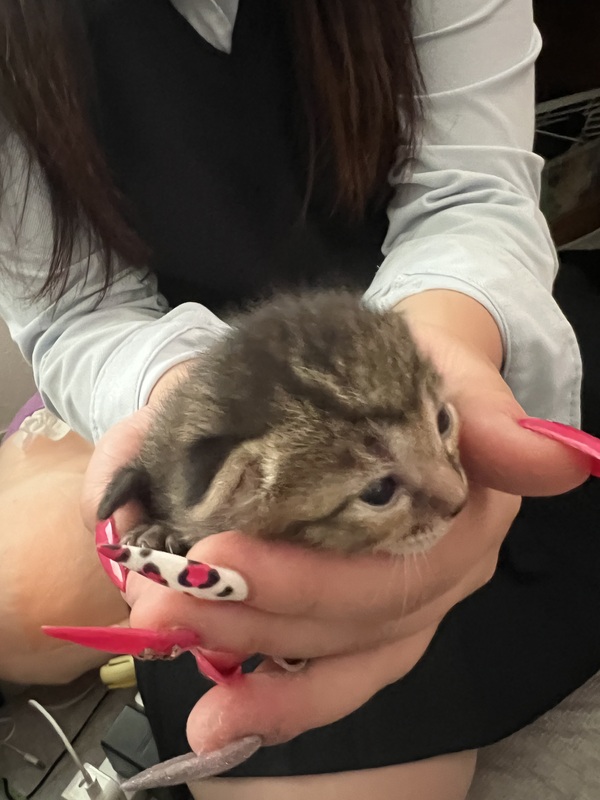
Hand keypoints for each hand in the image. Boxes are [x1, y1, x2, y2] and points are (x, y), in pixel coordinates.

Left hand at [80, 291, 588, 756]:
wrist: (407, 375)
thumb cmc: (421, 366)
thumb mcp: (454, 371)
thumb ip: (493, 417)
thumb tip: (558, 461)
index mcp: (469, 522)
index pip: (391, 573)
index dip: (305, 581)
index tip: (216, 561)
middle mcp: (442, 577)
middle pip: (350, 624)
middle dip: (251, 619)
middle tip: (159, 604)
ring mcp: (406, 605)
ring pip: (337, 658)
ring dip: (248, 662)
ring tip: (166, 647)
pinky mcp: (369, 616)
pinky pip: (331, 669)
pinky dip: (274, 689)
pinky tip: (217, 708)